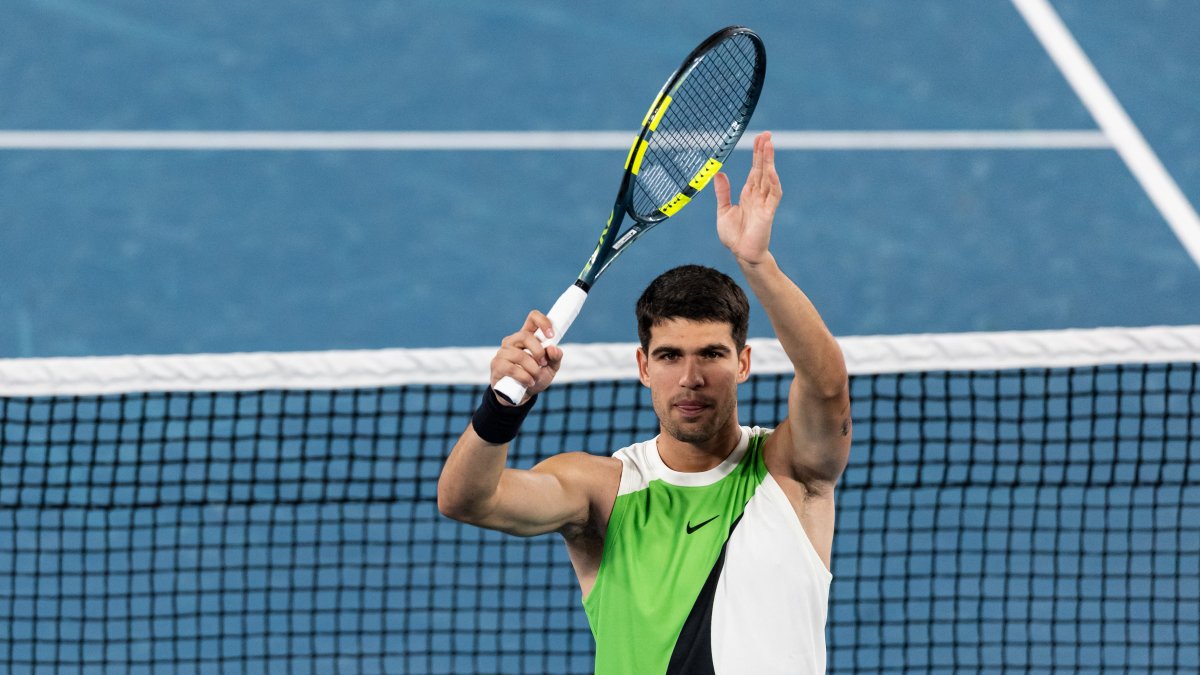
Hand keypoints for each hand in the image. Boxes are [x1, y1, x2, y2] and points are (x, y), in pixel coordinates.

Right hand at [491, 310, 562, 403]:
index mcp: (527, 337)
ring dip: (532, 368)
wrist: (521, 396)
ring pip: (519, 355)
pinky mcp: (497, 365)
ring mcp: (503, 352)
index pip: (532, 318)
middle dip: (538, 351)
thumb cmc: (535, 378)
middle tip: (543, 363)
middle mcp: (513, 341)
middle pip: (525, 336)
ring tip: (536, 377)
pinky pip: (511, 368)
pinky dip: (524, 377)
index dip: (543, 322)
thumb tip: (553, 348)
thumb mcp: (550, 369)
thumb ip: (555, 358)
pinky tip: (529, 382)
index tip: (551, 335)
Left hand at [714, 131, 781, 266]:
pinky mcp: (767, 213)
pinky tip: (771, 171)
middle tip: (767, 134)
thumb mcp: (723, 210)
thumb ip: (722, 192)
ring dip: (769, 162)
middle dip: (765, 152)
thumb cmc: (734, 235)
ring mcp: (764, 203)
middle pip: (763, 169)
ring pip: (768, 178)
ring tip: (769, 145)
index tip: (760, 139)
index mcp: (748, 193)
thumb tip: (718, 173)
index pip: (755, 169)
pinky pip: (772, 196)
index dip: (757, 154)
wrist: (740, 253)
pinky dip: (773, 183)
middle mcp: (758, 195)